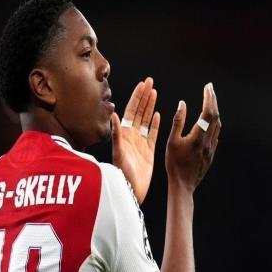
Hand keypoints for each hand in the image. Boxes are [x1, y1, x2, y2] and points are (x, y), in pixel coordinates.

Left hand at [112, 77, 160, 203]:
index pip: (132, 110)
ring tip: (154, 92)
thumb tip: (114, 115)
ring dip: (150, 106)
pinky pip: (152, 134)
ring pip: (146, 119)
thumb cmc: (122, 174)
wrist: (131, 190)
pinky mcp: (148, 151)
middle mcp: (132, 136)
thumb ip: (116, 134)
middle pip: (139, 111)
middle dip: (144, 96)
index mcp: (124, 134)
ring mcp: (140, 143)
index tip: (142, 84)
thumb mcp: (118, 153)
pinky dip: (155, 123)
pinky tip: (158, 114)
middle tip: (150, 81)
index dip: (137, 97)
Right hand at [166, 83, 220, 191]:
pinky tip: (209, 122)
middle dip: (213, 101)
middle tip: (210, 89)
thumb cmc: (174, 164)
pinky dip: (214, 124)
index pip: (207, 112)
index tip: (207, 87)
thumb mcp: (171, 141)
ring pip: (217, 126)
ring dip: (215, 112)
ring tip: (209, 102)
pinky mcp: (211, 155)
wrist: (183, 185)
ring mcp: (212, 149)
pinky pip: (216, 135)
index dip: (209, 98)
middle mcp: (208, 142)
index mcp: (198, 137)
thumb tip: (182, 104)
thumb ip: (178, 121)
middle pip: (215, 117)